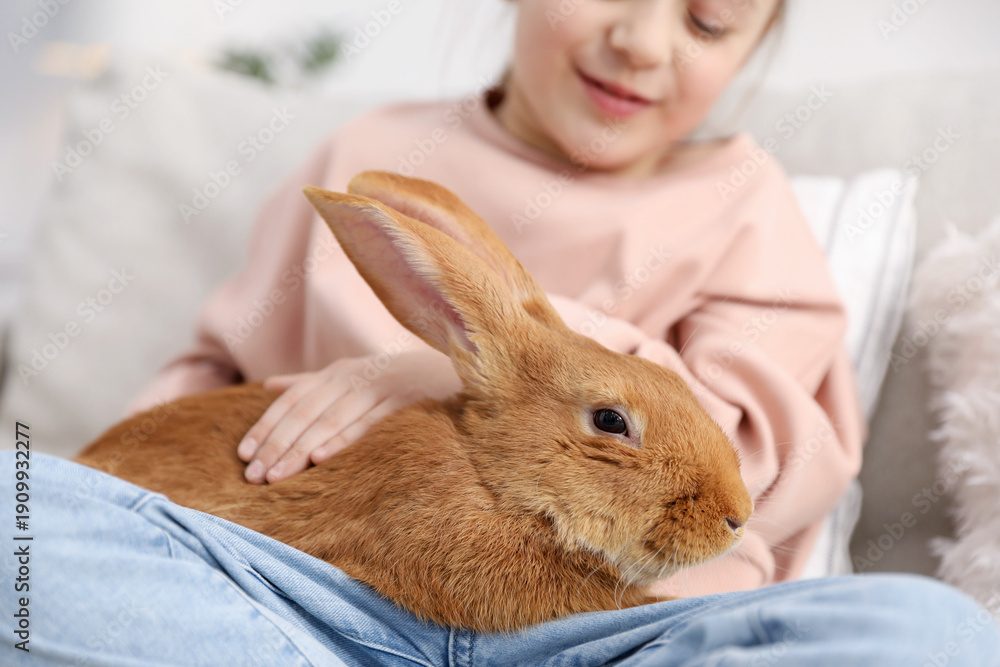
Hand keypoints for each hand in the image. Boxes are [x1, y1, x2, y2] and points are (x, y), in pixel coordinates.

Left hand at [237, 349, 461, 483]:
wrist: (451, 372)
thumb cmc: (394, 380)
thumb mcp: (350, 376)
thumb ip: (309, 382)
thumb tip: (268, 386)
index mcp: (337, 372)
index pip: (292, 400)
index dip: (267, 426)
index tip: (244, 456)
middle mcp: (353, 377)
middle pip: (305, 412)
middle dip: (277, 445)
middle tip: (254, 477)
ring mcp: (378, 388)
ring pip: (330, 421)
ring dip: (301, 449)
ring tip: (278, 476)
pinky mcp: (402, 403)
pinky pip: (367, 423)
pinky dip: (343, 439)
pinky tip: (321, 459)